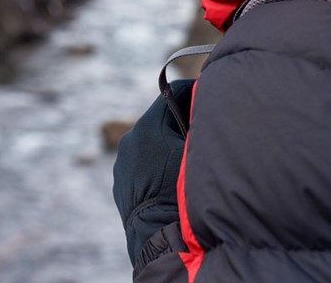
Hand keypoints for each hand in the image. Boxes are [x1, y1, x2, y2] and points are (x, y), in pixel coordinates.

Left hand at [112, 79, 193, 265]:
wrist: (160, 238)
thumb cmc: (186, 192)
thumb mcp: (201, 153)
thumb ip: (203, 125)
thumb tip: (209, 108)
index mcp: (149, 126)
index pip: (174, 93)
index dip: (195, 94)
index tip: (209, 100)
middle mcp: (130, 139)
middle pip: (162, 117)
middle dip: (182, 122)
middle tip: (204, 134)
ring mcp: (122, 162)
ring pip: (151, 141)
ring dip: (168, 145)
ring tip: (188, 162)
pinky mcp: (120, 181)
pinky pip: (142, 163)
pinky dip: (157, 164)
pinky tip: (173, 180)